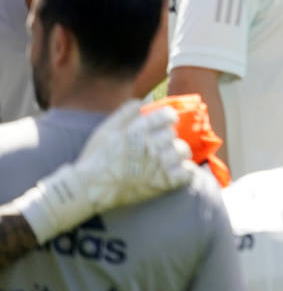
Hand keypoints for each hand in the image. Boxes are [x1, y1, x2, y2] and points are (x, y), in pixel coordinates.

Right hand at [79, 101, 194, 205]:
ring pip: (182, 151)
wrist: (89, 188)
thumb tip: (143, 102)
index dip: (168, 118)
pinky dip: (185, 172)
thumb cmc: (96, 157)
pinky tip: (176, 172)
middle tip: (158, 146)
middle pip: (173, 134)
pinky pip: (186, 173)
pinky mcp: (162, 183)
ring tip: (167, 158)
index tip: (165, 123)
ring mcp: (158, 164)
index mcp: (139, 130)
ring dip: (177, 154)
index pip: (167, 115)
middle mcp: (151, 144)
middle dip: (167, 138)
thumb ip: (126, 112)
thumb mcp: (106, 128)